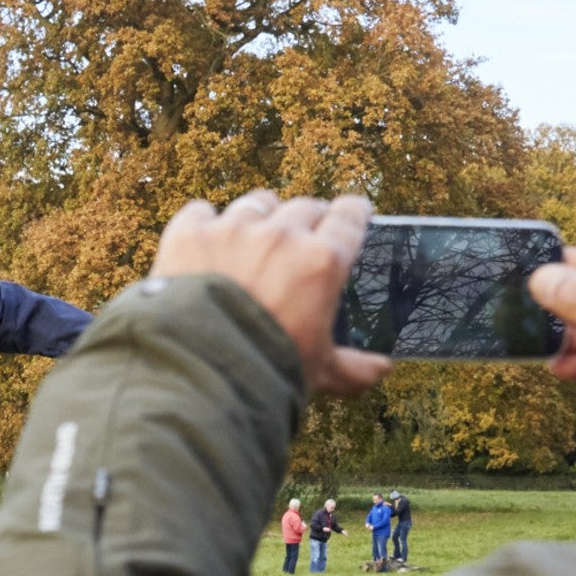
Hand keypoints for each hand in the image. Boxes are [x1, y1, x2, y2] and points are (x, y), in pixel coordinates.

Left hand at [149, 191, 391, 395]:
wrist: (198, 367)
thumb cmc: (267, 369)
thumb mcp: (320, 372)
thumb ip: (354, 367)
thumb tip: (383, 369)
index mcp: (322, 262)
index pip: (349, 218)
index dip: (353, 212)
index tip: (353, 210)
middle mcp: (282, 236)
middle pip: (304, 206)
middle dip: (307, 219)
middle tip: (301, 237)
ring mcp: (234, 230)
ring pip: (256, 204)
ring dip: (260, 217)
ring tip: (253, 237)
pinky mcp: (191, 233)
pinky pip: (203, 211)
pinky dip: (206, 224)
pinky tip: (205, 242)